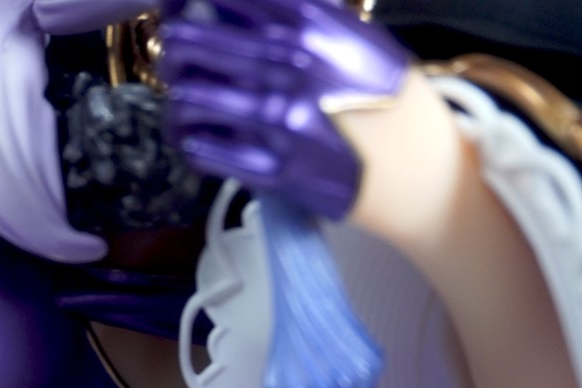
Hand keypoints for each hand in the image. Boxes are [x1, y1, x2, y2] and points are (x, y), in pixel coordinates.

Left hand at [159, 0, 409, 219]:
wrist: (412, 163)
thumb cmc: (380, 93)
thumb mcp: (348, 31)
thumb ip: (300, 11)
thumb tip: (241, 5)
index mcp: (307, 23)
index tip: (185, 5)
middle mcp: (286, 67)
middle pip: (191, 43)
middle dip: (174, 44)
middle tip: (174, 51)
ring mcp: (277, 121)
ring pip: (188, 99)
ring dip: (177, 96)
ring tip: (182, 96)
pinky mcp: (272, 171)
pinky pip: (204, 152)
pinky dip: (192, 139)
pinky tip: (197, 135)